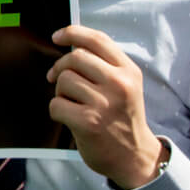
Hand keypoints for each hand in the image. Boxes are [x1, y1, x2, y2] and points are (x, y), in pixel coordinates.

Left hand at [47, 25, 163, 188]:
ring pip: (64, 80)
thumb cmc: (123, 118)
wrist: (134, 157)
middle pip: (75, 57)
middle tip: (55, 78)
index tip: (57, 36)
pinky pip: (56, 104)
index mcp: (129, 71)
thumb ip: (105, 65)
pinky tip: (69, 118)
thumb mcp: (126, 86)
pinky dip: (57, 110)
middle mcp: (119, 84)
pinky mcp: (88, 122)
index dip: (72, 33)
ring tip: (72, 103)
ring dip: (60, 91)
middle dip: (60, 67)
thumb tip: (70, 45)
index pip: (97, 40)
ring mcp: (104, 103)